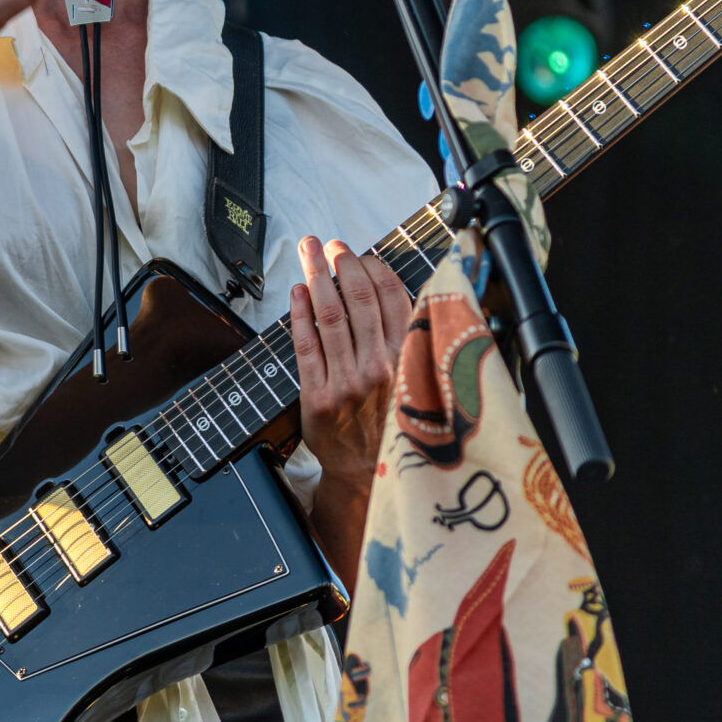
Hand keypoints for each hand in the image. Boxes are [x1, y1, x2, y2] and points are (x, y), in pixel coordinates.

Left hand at [288, 236, 409, 568]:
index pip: (394, 299)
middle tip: (331, 244)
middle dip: (343, 263)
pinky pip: (306, 346)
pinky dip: (300, 314)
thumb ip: (418, 342)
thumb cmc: (396, 425)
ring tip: (310, 251)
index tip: (363, 255)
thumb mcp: (423, 384)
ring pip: (330, 316)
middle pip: (358, 300)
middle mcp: (381, 368)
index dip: (375, 270)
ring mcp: (347, 382)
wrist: (370, 476)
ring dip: (317, 276)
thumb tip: (416, 296)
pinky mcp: (317, 397)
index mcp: (410, 360)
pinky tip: (297, 292)